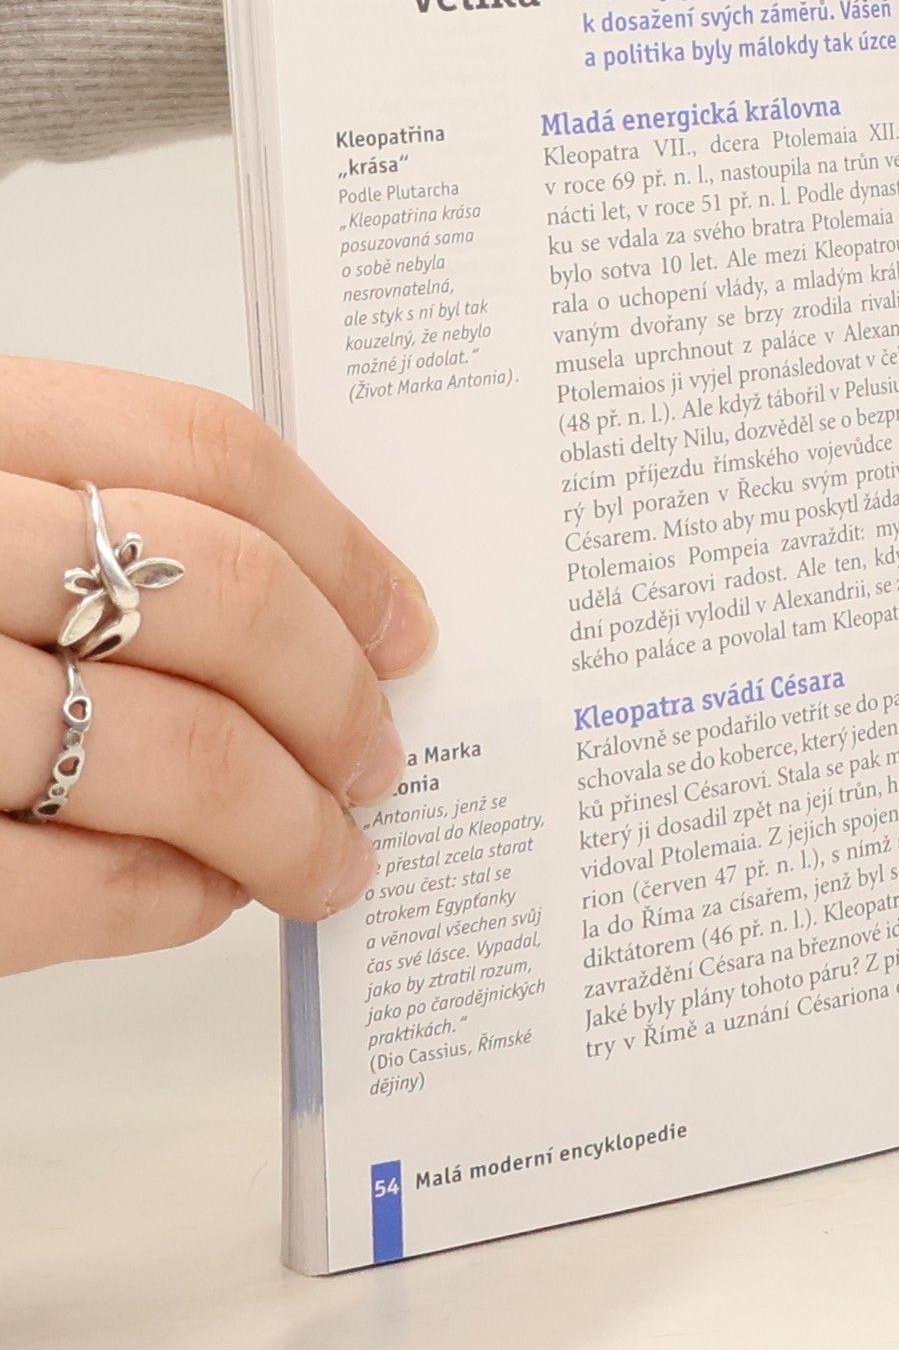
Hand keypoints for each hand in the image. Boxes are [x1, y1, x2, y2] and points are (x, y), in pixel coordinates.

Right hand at [0, 359, 435, 974]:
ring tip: (328, 856)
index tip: (403, 621)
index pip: (198, 448)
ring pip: (163, 749)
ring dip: (283, 820)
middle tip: (378, 754)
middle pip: (214, 594)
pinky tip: (199, 899)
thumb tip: (293, 609)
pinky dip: (156, 901)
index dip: (338, 542)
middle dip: (333, 695)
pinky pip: (43, 887)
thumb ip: (54, 516)